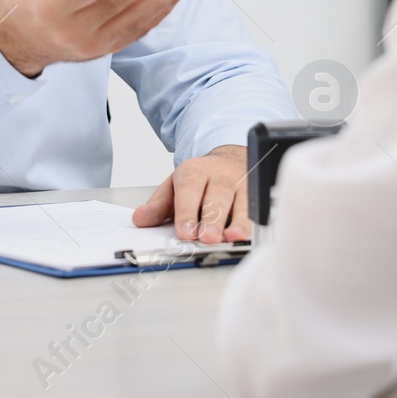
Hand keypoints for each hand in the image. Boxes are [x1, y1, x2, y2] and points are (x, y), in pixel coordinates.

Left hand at [132, 144, 249, 243]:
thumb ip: (158, 205)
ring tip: (231, 237)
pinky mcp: (254, 193)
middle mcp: (218, 176)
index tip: (185, 232)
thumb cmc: (200, 179)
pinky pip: (256, 207)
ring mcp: (239, 183)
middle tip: (207, 237)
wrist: (229, 160)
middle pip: (217, 195)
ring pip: (240, 200)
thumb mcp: (174, 186)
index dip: (187, 211)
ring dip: (237, 220)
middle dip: (212, 217)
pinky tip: (246, 234)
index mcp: (194, 172)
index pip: (190, 189)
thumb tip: (140, 219)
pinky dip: (252, 221)